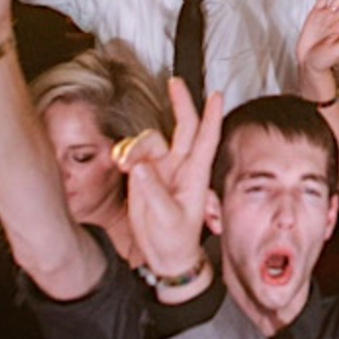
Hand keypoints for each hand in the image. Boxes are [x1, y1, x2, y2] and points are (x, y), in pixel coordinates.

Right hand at [117, 78, 222, 278]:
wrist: (165, 256)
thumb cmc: (175, 240)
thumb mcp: (167, 218)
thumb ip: (153, 192)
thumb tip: (140, 167)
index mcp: (194, 175)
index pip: (206, 139)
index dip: (212, 116)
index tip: (217, 94)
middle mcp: (180, 166)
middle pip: (183, 127)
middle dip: (180, 103)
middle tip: (175, 83)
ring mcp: (162, 169)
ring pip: (150, 140)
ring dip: (135, 146)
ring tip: (125, 164)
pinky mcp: (144, 174)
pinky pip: (134, 152)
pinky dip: (125, 153)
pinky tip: (121, 163)